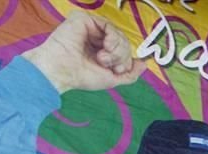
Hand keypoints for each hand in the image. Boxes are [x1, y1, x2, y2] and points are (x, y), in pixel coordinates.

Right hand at [22, 11, 145, 93]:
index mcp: (99, 51)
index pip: (122, 50)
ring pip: (118, 34)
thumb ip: (129, 73)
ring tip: (102, 58)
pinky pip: (109, 25)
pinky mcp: (84, 19)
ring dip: (117, 50)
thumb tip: (144, 64)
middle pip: (123, 42)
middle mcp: (95, 38)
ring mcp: (90, 28)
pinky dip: (113, 38)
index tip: (116, 70)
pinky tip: (105, 47)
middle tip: (108, 64)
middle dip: (121, 55)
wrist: (63, 71)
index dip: (125, 60)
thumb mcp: (112, 79)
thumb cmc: (82, 77)